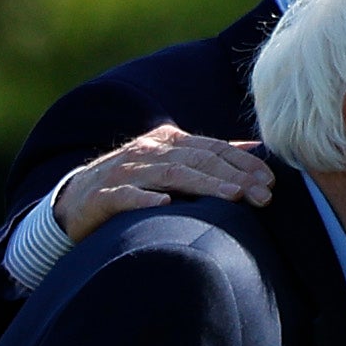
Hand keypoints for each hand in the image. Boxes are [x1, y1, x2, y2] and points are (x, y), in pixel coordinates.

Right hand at [51, 128, 273, 245]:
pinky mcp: (103, 196)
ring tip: (232, 197)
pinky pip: (126, 195)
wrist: (74, 203)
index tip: (270, 181)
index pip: (212, 148)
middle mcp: (148, 151)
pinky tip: (167, 204)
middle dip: (234, 177)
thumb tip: (252, 151)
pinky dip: (146, 198)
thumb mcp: (169, 165)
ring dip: (204, 186)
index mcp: (166, 141)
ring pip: (170, 175)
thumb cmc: (131, 185)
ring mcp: (124, 172)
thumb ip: (207, 157)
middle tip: (262, 195)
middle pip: (197, 160)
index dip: (243, 163)